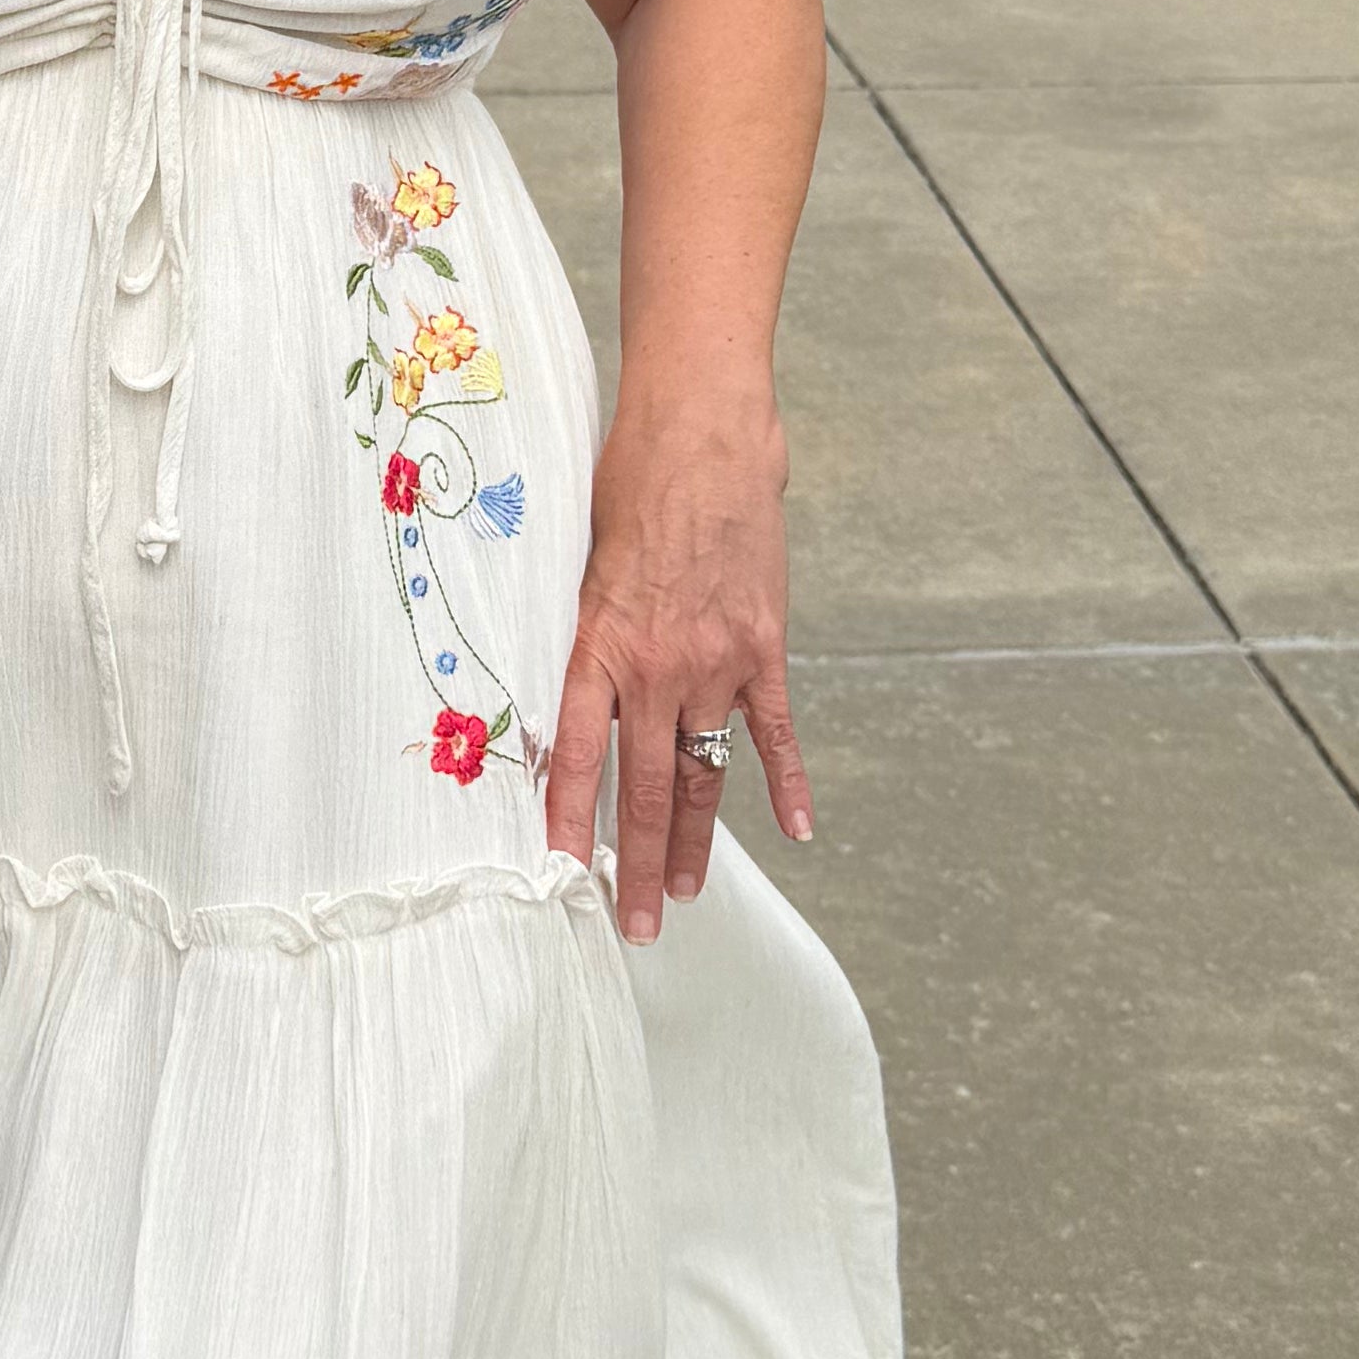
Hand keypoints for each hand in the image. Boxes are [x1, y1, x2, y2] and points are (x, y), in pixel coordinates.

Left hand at [538, 387, 811, 945]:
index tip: (561, 873)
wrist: (703, 433)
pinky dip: (788, 784)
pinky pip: (776, 732)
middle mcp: (656, 666)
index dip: (568, 819)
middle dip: (636, 864)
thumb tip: (572, 693)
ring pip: (705, 774)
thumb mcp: (582, 564)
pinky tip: (797, 832)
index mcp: (597, 645)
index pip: (573, 755)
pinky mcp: (765, 648)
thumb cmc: (629, 484)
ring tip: (683, 896)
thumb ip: (584, 635)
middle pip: (646, 787)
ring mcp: (716, 662)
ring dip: (695, 841)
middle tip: (634, 924)